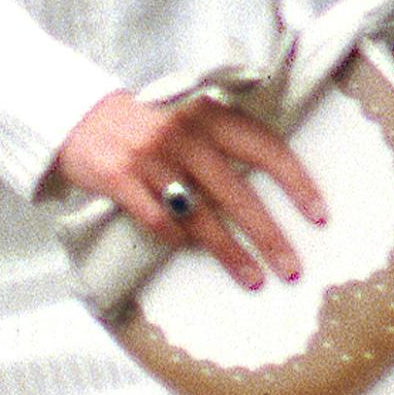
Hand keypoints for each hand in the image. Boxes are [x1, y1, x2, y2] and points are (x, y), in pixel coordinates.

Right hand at [51, 89, 326, 290]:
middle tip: (293, 268)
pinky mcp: (118, 178)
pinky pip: (156, 219)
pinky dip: (175, 238)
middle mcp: (183, 133)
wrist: (75, 114)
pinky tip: (188, 250)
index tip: (318, 216)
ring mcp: (150, 157)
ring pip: (200, 215)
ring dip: (231, 252)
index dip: (296, 183)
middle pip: (237, 193)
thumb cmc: (144, 122)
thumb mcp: (187, 115)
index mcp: (208, 114)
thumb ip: (222, 139)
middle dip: (269, 236)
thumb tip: (270, 184)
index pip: (265, 149)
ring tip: (255, 279)